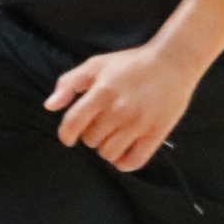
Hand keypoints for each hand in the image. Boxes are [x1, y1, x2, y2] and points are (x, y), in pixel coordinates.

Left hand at [47, 39, 208, 171]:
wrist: (173, 61)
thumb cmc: (131, 63)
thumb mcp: (96, 65)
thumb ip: (69, 83)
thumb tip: (50, 106)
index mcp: (101, 92)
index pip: (72, 125)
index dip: (66, 134)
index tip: (69, 137)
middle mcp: (118, 110)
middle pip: (91, 140)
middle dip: (91, 135)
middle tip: (101, 125)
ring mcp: (138, 123)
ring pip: (109, 153)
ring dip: (107, 148)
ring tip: (114, 136)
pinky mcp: (156, 133)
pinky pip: (134, 162)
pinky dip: (125, 163)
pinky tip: (124, 152)